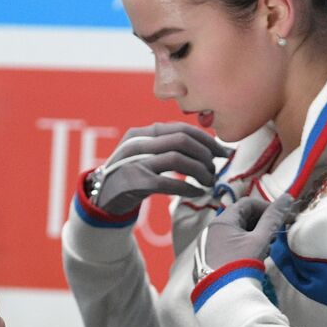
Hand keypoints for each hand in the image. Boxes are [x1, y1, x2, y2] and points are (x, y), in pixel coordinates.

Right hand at [89, 122, 225, 215]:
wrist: (103, 198)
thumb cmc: (132, 175)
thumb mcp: (145, 154)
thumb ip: (169, 146)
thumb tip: (210, 147)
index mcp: (142, 133)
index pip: (181, 128)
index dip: (206, 139)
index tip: (223, 152)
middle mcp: (137, 144)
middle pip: (182, 140)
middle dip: (205, 154)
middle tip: (214, 169)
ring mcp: (135, 162)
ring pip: (177, 159)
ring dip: (200, 171)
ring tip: (208, 182)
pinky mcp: (135, 183)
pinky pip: (168, 183)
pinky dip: (187, 188)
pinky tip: (196, 192)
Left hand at [195, 194, 294, 278]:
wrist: (223, 296)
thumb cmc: (241, 264)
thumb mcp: (260, 239)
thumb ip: (273, 218)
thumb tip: (287, 197)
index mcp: (221, 221)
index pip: (247, 204)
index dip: (267, 208)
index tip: (282, 219)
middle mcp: (211, 230)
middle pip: (241, 217)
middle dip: (261, 223)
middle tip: (276, 234)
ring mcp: (209, 245)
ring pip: (236, 232)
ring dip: (254, 235)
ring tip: (267, 248)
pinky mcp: (210, 259)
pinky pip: (230, 245)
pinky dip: (244, 246)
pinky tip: (255, 257)